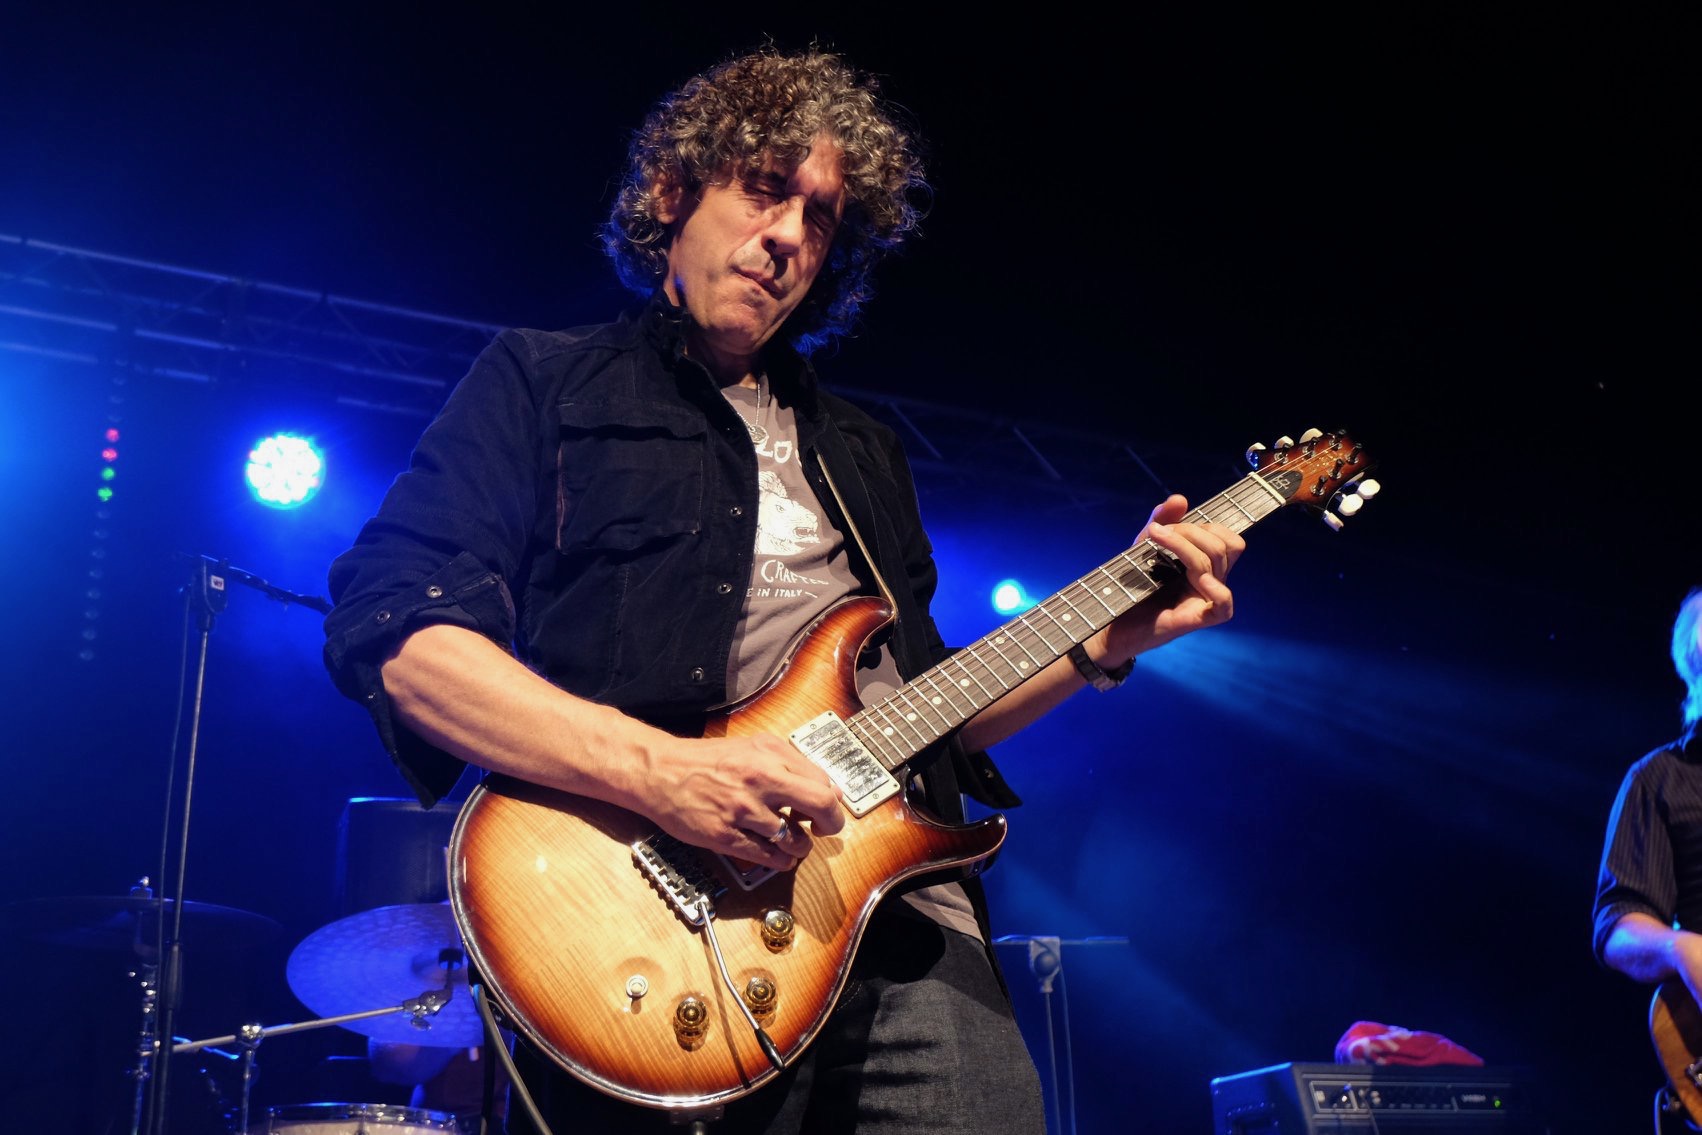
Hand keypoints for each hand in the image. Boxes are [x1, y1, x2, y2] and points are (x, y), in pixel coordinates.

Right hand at [638, 731, 845, 869]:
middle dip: (829, 823)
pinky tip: (777, 855)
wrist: (659, 771)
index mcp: (769, 754)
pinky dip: (780, 861)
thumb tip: (830, 789)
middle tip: (822, 829)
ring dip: (799, 846)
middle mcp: (760, 779)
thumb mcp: (753, 748)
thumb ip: (791, 763)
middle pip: (820, 805)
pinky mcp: (725, 835)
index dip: (830, 801)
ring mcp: (743, 809)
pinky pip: (768, 857)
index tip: (824, 810)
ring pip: (795, 839)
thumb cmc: (706, 761)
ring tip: (791, 842)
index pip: (822, 781)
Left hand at [1100, 494, 1242, 662]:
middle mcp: (1211, 582)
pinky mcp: (1200, 619)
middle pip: (1224, 546)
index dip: (1208, 526)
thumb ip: (1162, 521)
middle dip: (1191, 531)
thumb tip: (1180, 499)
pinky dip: (1211, 584)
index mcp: (1205, 566)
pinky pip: (1223, 601)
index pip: (1229, 539)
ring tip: (1155, 536)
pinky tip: (1190, 575)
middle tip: (1157, 531)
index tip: (1172, 524)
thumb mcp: (1144, 547)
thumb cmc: (1130, 588)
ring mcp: (1207, 601)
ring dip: (1183, 544)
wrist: (1111, 624)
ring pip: (1215, 563)